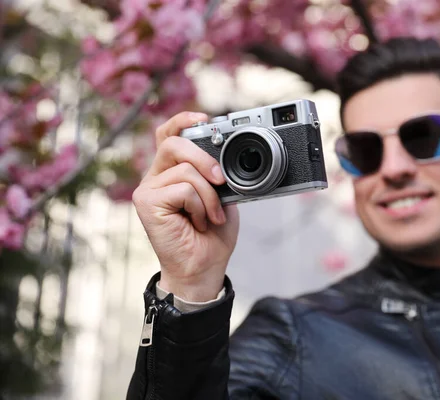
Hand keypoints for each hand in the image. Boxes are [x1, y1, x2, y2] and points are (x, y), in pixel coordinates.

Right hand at [133, 112, 239, 301]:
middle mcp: (156, 177)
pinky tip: (198, 223)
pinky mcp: (146, 203)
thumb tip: (223, 154)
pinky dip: (200, 206)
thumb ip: (216, 172)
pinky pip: (183, 188)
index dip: (183, 120)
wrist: (204, 267)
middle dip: (203, 157)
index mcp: (172, 171)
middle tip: (221, 179)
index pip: (168, 134)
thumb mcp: (221, 196)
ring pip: (184, 169)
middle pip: (173, 143)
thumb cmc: (212, 234)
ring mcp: (148, 189)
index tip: (206, 118)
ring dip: (209, 195)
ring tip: (211, 216)